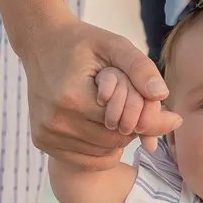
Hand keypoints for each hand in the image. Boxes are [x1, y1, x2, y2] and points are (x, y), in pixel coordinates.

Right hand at [20, 18, 178, 166]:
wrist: (41, 43)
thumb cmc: (83, 43)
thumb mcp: (115, 45)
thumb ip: (141, 68)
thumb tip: (162, 95)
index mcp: (73, 98)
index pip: (125, 124)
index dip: (137, 112)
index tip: (135, 94)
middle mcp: (56, 122)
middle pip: (115, 141)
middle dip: (127, 126)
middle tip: (121, 102)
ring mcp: (46, 135)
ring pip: (102, 153)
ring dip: (113, 138)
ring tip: (105, 110)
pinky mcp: (42, 141)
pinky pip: (86, 159)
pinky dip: (98, 147)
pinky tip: (97, 125)